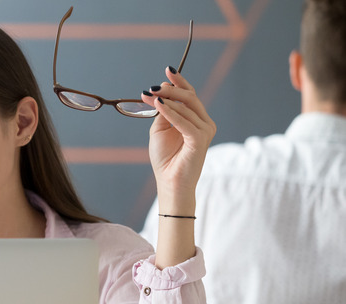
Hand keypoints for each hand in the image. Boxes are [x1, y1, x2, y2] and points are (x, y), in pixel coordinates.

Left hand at [141, 68, 215, 212]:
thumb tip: (160, 95)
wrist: (170, 182)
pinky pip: (185, 121)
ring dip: (166, 99)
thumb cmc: (165, 159)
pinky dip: (171, 112)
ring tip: (150, 95)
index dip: (179, 82)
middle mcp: (204, 123)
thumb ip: (162, 113)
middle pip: (189, 97)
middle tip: (152, 86)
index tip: (167, 70)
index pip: (190, 95)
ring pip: (187, 107)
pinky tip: (159, 105)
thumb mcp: (160, 130)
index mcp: (195, 119)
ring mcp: (205, 130)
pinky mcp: (200, 139)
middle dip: (170, 89)